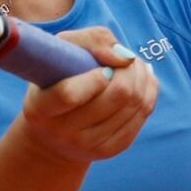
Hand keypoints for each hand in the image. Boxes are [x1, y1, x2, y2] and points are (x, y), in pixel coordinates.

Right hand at [19, 27, 157, 162]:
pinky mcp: (109, 149)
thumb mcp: (61, 51)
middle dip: (130, 70)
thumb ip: (91, 41)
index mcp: (41, 107)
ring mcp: (88, 145)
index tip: (103, 67)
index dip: (94, 77)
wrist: (51, 134)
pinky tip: (143, 80)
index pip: (69, 94)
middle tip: (128, 59)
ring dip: (142, 77)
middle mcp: (63, 131)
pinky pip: (141, 115)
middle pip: (117, 96)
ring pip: (135, 104)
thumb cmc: (56, 79)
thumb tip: (125, 58)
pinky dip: (148, 92)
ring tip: (135, 66)